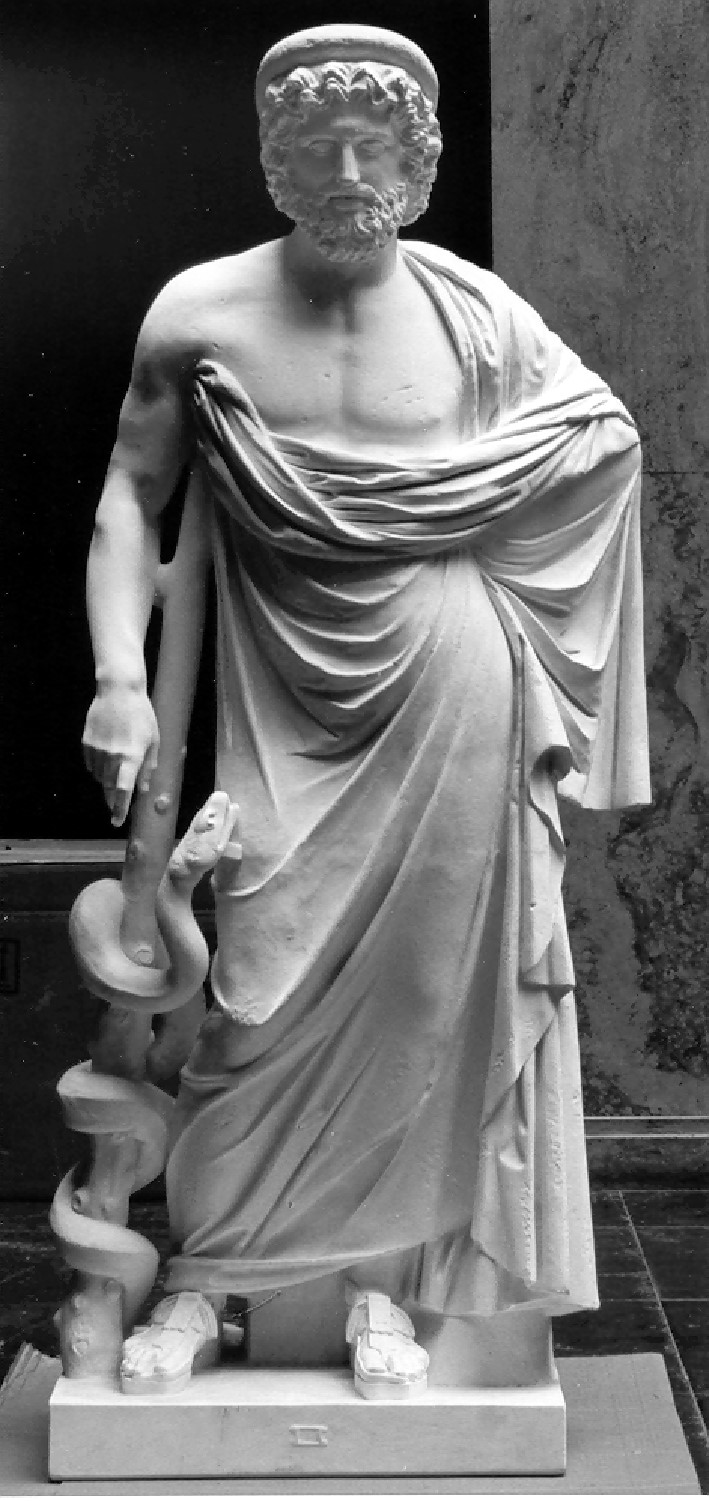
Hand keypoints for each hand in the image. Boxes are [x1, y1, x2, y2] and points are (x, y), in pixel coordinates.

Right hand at [82, 686, 159, 826]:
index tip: (116, 822)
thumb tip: (143, 789)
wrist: (118, 691)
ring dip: (107, 782)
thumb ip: (148, 766)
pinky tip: (106, 758)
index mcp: (132, 757)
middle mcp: (113, 757)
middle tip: (115, 808)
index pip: (124, 790)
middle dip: (113, 801)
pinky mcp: (86, 744)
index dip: (120, 809)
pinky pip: (91, 765)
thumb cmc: (142, 715)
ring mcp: (97, 750)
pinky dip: (98, 768)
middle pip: (110, 788)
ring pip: (100, 777)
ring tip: (116, 772)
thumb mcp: (153, 740)